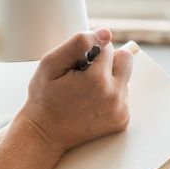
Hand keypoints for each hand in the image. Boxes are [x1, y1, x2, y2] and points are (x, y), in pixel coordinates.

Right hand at [17, 28, 133, 153]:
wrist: (45, 134)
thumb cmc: (44, 98)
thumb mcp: (50, 64)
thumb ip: (78, 43)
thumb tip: (106, 33)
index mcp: (98, 79)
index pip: (106, 46)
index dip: (89, 52)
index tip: (75, 66)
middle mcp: (114, 96)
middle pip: (125, 58)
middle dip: (107, 61)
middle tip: (86, 75)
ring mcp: (120, 110)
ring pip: (124, 77)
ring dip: (108, 79)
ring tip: (84, 93)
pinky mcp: (122, 120)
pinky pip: (123, 95)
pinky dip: (110, 95)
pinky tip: (91, 104)